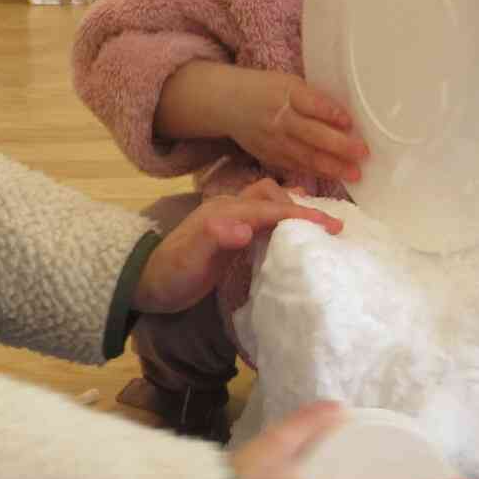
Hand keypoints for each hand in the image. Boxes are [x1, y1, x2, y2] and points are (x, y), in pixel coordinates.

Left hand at [135, 180, 342, 313]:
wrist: (147, 282)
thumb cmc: (170, 274)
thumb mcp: (190, 260)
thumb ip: (215, 239)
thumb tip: (245, 227)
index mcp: (224, 212)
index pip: (269, 208)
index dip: (300, 214)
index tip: (331, 224)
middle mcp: (228, 209)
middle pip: (271, 196)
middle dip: (300, 206)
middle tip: (330, 225)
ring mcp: (230, 220)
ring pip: (268, 204)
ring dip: (292, 209)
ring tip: (318, 225)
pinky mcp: (231, 234)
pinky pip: (263, 219)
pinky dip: (282, 220)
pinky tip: (293, 234)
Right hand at [220, 67, 367, 183]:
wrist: (227, 103)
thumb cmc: (266, 89)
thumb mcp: (289, 83)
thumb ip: (314, 100)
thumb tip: (346, 121)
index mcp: (286, 93)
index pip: (311, 104)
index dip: (331, 113)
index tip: (350, 123)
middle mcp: (279, 119)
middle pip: (312, 135)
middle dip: (339, 147)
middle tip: (362, 154)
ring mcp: (273, 140)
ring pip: (306, 156)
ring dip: (332, 167)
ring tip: (354, 174)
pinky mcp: (269, 156)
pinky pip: (295, 166)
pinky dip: (316, 172)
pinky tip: (334, 176)